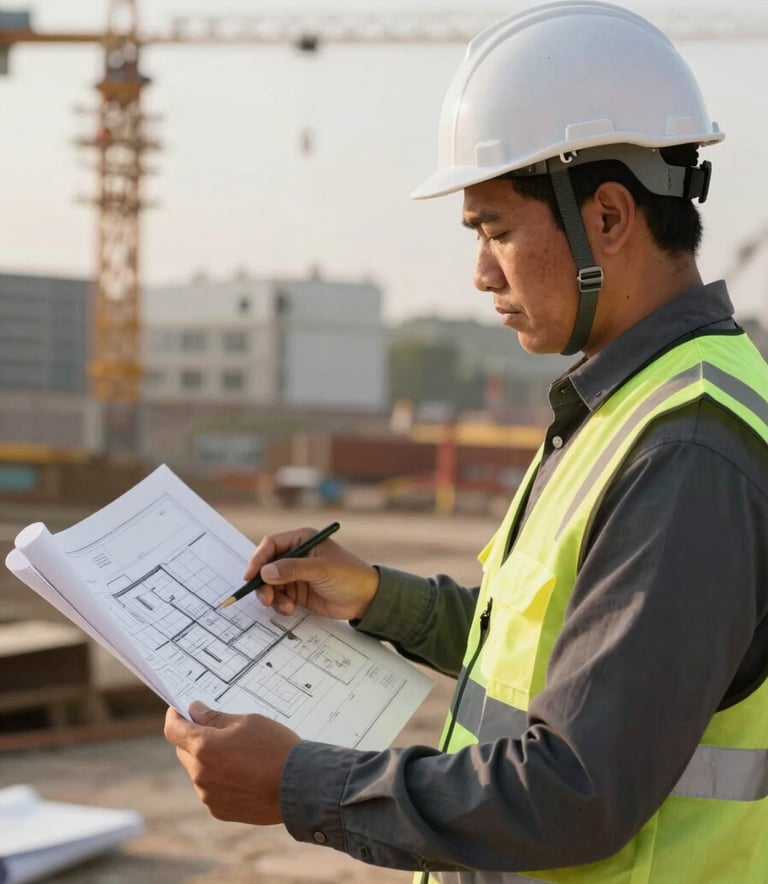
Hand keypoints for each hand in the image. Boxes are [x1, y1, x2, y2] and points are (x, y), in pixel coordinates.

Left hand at [164, 701, 299, 825]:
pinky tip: (243, 774)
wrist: (299, 785)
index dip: (174, 717)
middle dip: (194, 738)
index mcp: (204, 746)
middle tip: (217, 730)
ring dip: (208, 761)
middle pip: (184, 751)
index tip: (178, 710)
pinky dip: (219, 780)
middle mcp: (200, 773)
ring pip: (198, 771)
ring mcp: (208, 795)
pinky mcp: (219, 810)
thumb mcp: (247, 721)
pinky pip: (211, 789)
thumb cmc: (275, 747)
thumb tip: (194, 711)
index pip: (173, 730)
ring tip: (239, 755)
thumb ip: (215, 717)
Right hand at [244, 526, 379, 619]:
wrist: (366, 599)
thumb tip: (266, 572)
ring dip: (272, 597)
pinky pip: (279, 597)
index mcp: (303, 539)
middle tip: (265, 598)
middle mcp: (296, 555)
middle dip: (262, 583)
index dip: (258, 559)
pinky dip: (280, 605)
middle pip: (267, 566)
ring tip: (284, 607)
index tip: (251, 576)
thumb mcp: (321, 569)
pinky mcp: (298, 592)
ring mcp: (296, 575)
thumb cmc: (349, 575)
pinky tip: (291, 610)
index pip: (271, 545)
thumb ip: (293, 569)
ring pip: (270, 584)